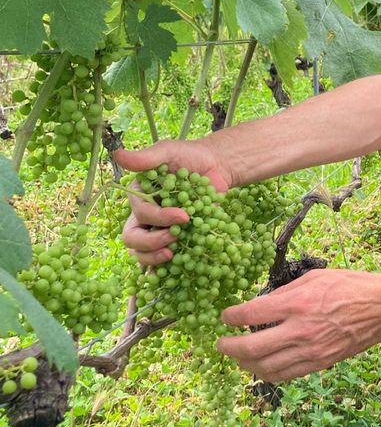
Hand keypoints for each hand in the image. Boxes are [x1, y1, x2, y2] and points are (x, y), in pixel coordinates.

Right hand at [115, 138, 232, 265]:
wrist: (217, 168)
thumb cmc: (190, 157)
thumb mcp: (168, 152)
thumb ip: (146, 158)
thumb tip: (118, 154)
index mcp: (139, 197)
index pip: (139, 214)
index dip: (157, 218)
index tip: (182, 215)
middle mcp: (144, 217)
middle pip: (133, 239)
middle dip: (151, 243)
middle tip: (175, 238)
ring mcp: (159, 231)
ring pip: (143, 254)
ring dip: (155, 258)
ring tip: (175, 253)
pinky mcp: (176, 242)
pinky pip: (164, 263)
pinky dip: (165, 271)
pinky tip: (173, 275)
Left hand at [216, 268, 380, 380]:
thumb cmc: (350, 286)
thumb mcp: (315, 277)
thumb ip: (285, 292)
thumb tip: (262, 304)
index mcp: (297, 303)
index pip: (251, 313)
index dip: (231, 317)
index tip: (224, 317)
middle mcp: (300, 331)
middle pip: (251, 347)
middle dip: (229, 347)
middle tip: (219, 344)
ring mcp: (310, 351)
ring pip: (265, 368)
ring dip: (245, 364)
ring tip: (237, 357)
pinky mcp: (319, 364)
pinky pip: (285, 375)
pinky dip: (267, 373)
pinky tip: (260, 366)